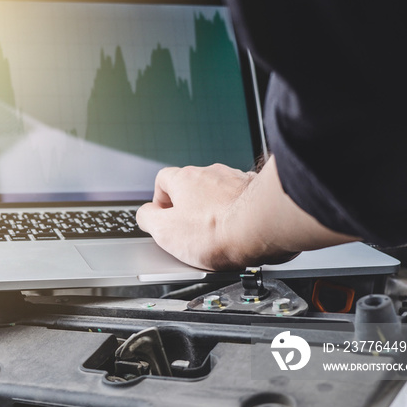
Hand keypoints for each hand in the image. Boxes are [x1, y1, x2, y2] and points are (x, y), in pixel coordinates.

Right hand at [136, 157, 356, 270]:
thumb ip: (148, 219)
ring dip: (215, 209)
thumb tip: (146, 214)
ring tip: (218, 234)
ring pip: (218, 193)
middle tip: (192, 231)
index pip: (163, 180)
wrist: (261, 228)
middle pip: (192, 186)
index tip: (166, 217)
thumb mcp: (164, 231)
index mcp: (184, 179)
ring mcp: (235, 179)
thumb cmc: (215, 231)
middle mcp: (211, 173)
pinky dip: (238, 211)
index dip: (161, 200)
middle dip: (190, 207)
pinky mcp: (257, 190)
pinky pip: (241, 199)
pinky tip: (239, 229)